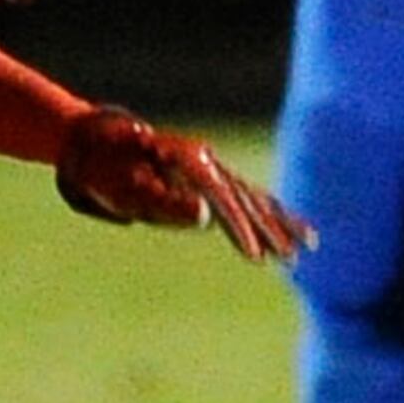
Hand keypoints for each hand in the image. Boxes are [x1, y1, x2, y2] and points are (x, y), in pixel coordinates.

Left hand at [57, 109, 311, 261]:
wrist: (97, 143)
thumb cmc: (106, 170)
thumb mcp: (125, 189)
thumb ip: (164, 203)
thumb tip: (205, 217)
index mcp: (187, 160)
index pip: (222, 199)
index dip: (240, 229)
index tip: (256, 258)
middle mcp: (207, 161)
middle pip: (246, 198)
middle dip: (270, 229)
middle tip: (292, 258)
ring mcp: (213, 169)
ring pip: (254, 198)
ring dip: (280, 224)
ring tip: (306, 248)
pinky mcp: (214, 180)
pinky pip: (251, 199)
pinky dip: (275, 215)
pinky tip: (296, 234)